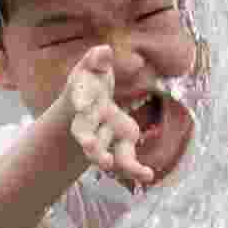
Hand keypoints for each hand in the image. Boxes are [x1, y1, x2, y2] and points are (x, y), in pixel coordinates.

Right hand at [62, 45, 153, 183]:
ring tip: (125, 169)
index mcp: (84, 100)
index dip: (81, 100)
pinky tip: (147, 176)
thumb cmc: (91, 81)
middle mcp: (90, 123)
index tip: (82, 104)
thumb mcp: (91, 67)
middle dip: (90, 143)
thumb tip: (103, 50)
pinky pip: (126, 161)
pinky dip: (135, 171)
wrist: (90, 104)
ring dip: (111, 161)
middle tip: (93, 151)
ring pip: (103, 152)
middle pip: (86, 134)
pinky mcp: (121, 144)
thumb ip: (95, 60)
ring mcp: (104, 137)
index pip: (80, 99)